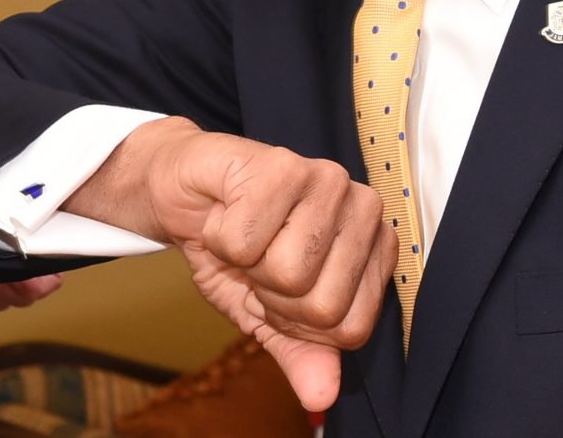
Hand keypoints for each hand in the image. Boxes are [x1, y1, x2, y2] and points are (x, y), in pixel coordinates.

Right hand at [64, 118, 392, 411]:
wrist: (188, 191)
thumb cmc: (237, 245)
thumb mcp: (267, 314)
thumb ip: (300, 352)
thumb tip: (322, 399)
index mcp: (374, 250)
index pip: (349, 329)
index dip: (298, 323)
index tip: (277, 292)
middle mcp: (364, 211)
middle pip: (320, 305)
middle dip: (269, 295)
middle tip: (257, 259)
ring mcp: (328, 182)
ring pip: (286, 272)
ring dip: (244, 263)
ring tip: (244, 234)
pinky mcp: (283, 164)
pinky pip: (244, 240)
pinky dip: (218, 236)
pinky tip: (226, 211)